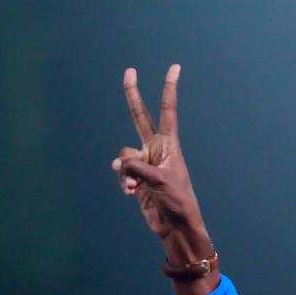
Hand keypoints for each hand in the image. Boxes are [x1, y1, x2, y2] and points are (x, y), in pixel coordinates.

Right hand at [113, 64, 204, 238]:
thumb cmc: (177, 202)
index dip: (168, 89)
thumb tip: (118, 163)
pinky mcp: (135, 178)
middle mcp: (156, 149)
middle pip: (139, 116)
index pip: (167, 111)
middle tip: (129, 70)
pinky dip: (123, 182)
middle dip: (133, 95)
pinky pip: (120, 172)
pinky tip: (131, 193)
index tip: (174, 68)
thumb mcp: (159, 181)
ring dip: (124, 171)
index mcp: (169, 144)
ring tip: (134, 186)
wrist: (175, 226)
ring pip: (122, 155)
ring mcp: (144, 162)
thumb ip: (136, 167)